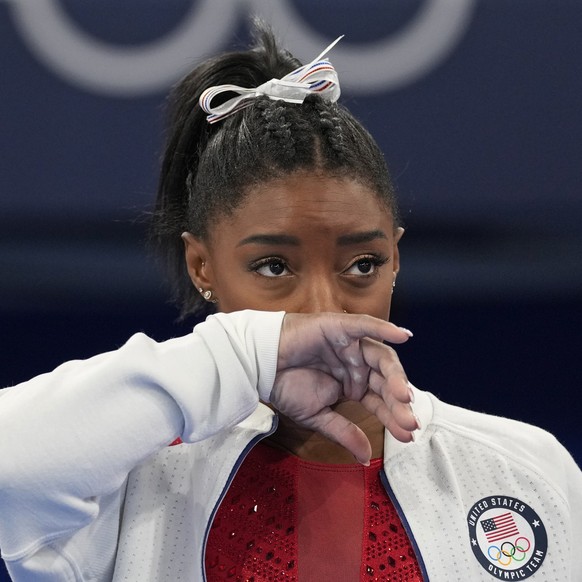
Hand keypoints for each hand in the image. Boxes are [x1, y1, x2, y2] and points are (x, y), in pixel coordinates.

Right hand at [271, 312, 416, 463]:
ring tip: (403, 396)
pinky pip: (365, 325)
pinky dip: (385, 328)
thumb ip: (344, 432)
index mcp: (353, 384)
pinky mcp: (340, 328)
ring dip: (395, 375)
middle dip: (398, 402)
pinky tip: (402, 335)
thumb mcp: (318, 416)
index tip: (407, 435)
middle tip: (408, 421)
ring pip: (380, 357)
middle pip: (385, 380)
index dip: (393, 416)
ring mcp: (350, 345)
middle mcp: (356, 364)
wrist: (259, 367)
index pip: (380, 400)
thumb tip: (365, 458)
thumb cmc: (285, 386)